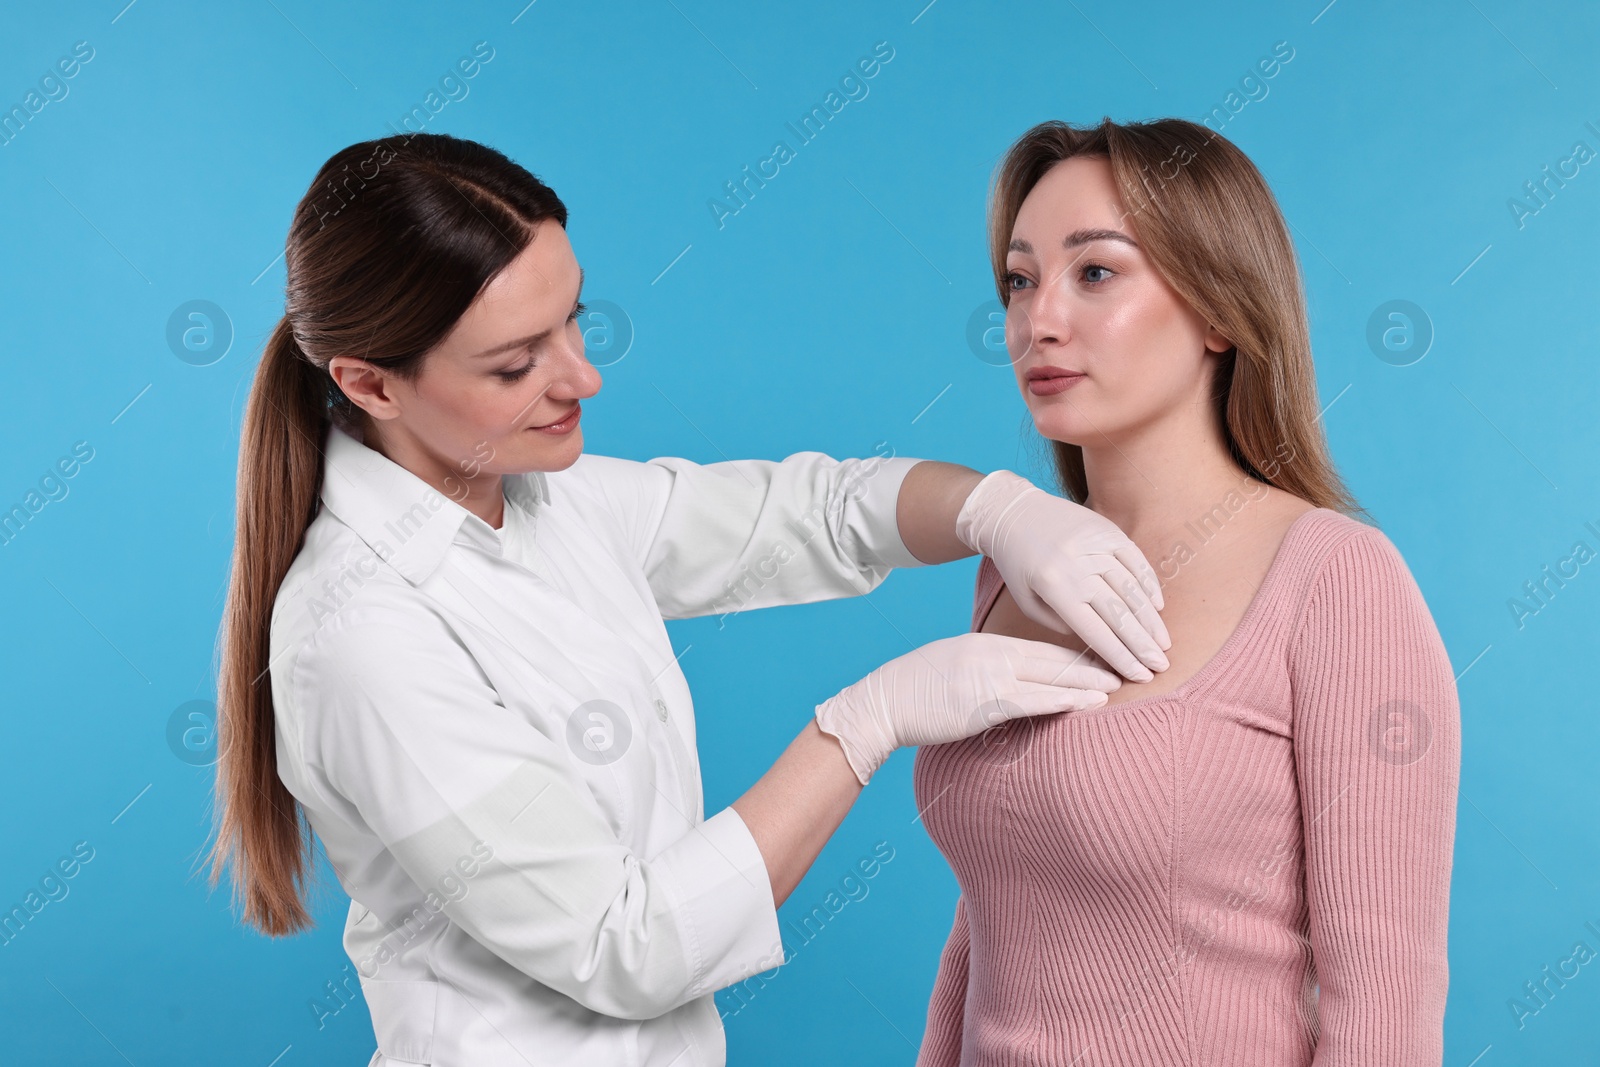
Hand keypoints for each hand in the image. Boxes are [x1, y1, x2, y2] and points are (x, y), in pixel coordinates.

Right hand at [814, 632, 1120, 784]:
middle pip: (1053, 658)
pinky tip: (1091, 702)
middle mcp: (991, 654)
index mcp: (984, 644)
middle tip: (1127, 664)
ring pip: (1051, 678)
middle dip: (1092, 663)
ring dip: (1089, 682)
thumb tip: (1012, 679)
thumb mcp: (954, 666)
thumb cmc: (916, 691)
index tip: (1103, 655)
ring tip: (1119, 684)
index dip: (1076, 652)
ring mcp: (989, 677)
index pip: (1041, 647)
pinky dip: (1067, 701)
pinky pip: (1036, 701)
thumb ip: (985, 668)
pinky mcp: (985, 703)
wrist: (884, 703)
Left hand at [954, 469, 1170, 680]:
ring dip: (1151, 620)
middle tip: (1161, 666)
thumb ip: (1059, 624)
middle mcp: (1078, 566)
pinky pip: (1136, 560)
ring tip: (1163, 643)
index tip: (1139, 676)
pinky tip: (1158, 607)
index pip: (1096, 631)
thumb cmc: (1018, 563)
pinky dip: (1149, 584)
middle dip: (1143, 645)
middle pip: (1119, 614)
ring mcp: (1095, 546)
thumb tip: (1098, 639)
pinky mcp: (1107, 531)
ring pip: (1132, 589)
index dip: (1120, 657)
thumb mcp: (1026, 600)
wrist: (1015, 512)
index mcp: (1055, 588)